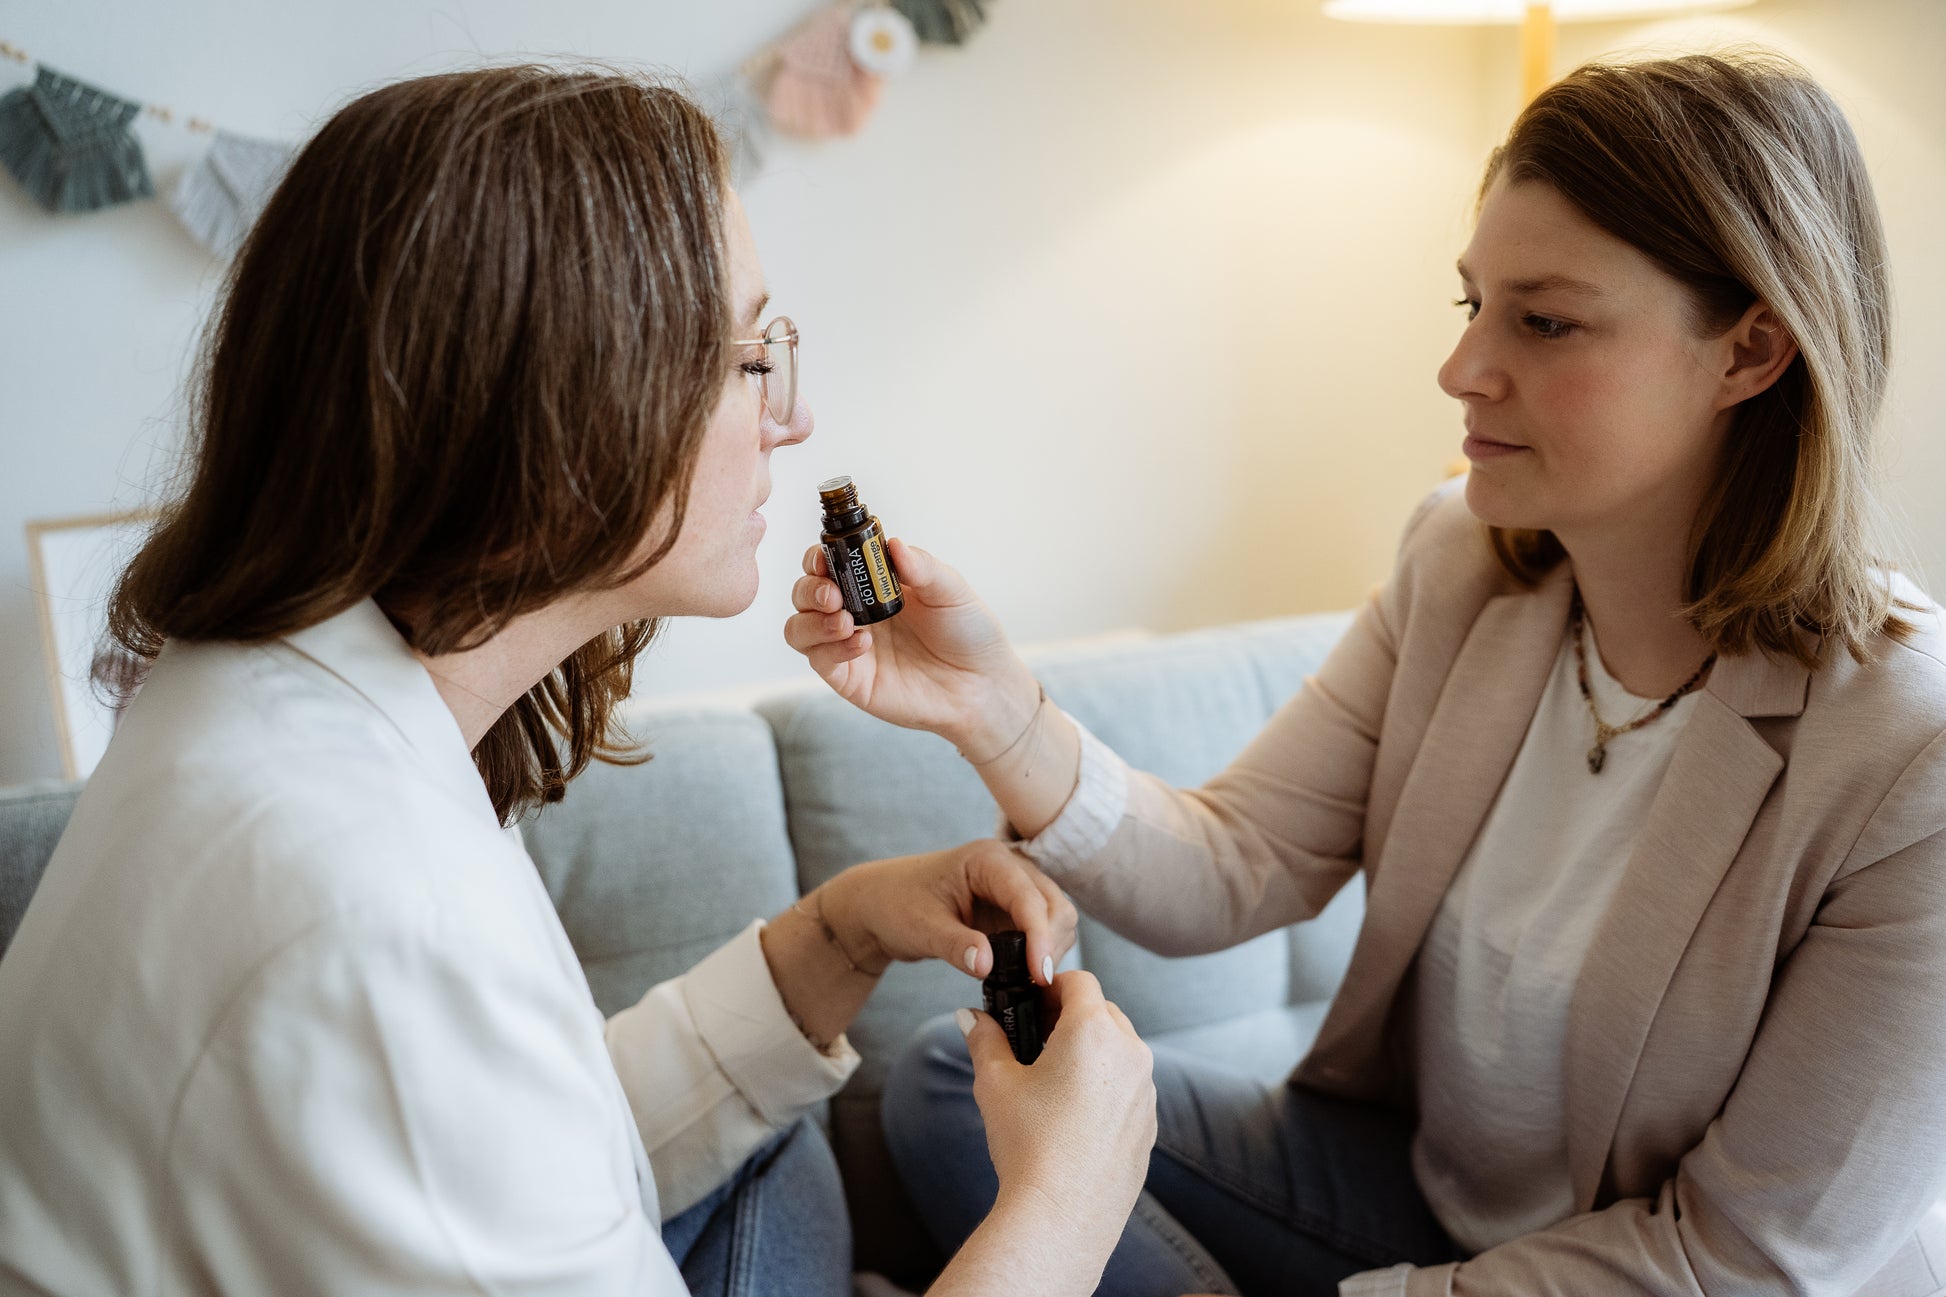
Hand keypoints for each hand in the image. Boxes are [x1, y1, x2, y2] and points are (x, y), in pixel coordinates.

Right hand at [784, 538, 1039, 754]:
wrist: (983, 685)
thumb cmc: (970, 634)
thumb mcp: (951, 591)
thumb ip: (922, 566)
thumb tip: (892, 544)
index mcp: (874, 584)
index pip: (829, 563)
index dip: (819, 557)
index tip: (825, 557)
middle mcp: (855, 612)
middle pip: (804, 592)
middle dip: (810, 588)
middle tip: (833, 594)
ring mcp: (848, 645)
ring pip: (798, 628)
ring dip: (811, 620)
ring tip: (845, 621)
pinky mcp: (850, 679)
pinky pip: (820, 660)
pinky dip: (832, 648)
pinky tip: (862, 644)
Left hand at [816, 839, 1077, 983]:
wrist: (881, 904)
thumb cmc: (895, 905)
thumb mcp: (921, 928)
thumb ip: (954, 945)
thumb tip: (987, 966)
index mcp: (988, 860)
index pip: (1028, 897)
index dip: (1039, 936)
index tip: (1038, 974)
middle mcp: (1010, 867)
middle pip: (1054, 906)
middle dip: (1050, 944)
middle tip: (1033, 984)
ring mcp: (1015, 888)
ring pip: (1056, 919)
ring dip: (1049, 950)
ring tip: (1026, 982)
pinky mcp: (1013, 910)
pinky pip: (1042, 931)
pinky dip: (1039, 953)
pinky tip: (1023, 976)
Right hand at [960, 971, 1155, 1254]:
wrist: (1061, 1215)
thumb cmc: (1028, 1144)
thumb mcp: (995, 1083)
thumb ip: (984, 1039)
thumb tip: (970, 1017)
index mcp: (1094, 1030)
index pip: (1079, 981)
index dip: (1052, 986)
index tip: (1031, 1004)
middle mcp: (1130, 1052)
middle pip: (1104, 1012)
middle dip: (1072, 1017)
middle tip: (1037, 1041)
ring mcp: (1146, 1091)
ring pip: (1121, 1050)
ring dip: (1093, 1052)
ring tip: (1054, 1081)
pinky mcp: (1150, 1124)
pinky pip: (1130, 1089)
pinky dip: (1107, 1088)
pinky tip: (1074, 1117)